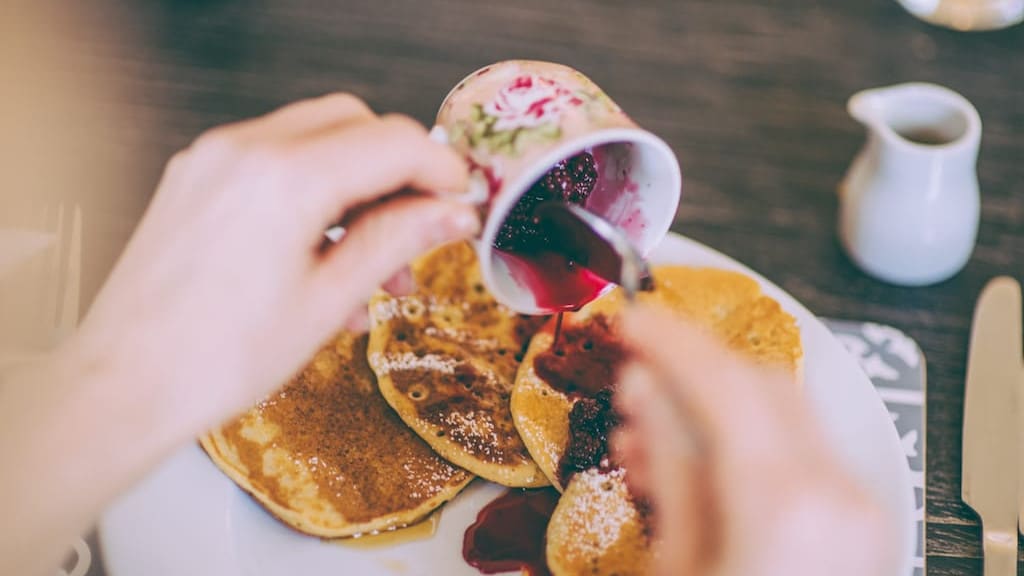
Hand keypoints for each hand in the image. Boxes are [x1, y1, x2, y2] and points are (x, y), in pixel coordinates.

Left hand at [67, 93, 479, 446]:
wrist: (125, 384)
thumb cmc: (215, 358)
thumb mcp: (327, 301)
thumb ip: (396, 243)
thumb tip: (450, 215)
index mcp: (285, 179)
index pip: (392, 142)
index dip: (441, 170)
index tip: (462, 201)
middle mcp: (245, 151)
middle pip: (355, 124)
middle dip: (399, 171)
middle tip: (422, 227)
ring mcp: (214, 159)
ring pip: (315, 139)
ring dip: (358, 187)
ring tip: (376, 264)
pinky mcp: (197, 177)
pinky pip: (274, 163)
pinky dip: (314, 193)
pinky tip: (328, 256)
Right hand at [611, 306, 893, 575]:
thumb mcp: (677, 562)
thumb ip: (668, 467)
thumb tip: (647, 387)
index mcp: (784, 502)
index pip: (726, 382)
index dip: (670, 340)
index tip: (631, 318)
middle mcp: (836, 493)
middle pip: (761, 384)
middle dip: (694, 364)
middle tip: (636, 364)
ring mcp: (858, 508)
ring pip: (784, 413)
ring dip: (717, 402)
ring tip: (649, 423)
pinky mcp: (860, 523)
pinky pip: (802, 454)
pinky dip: (747, 441)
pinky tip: (696, 459)